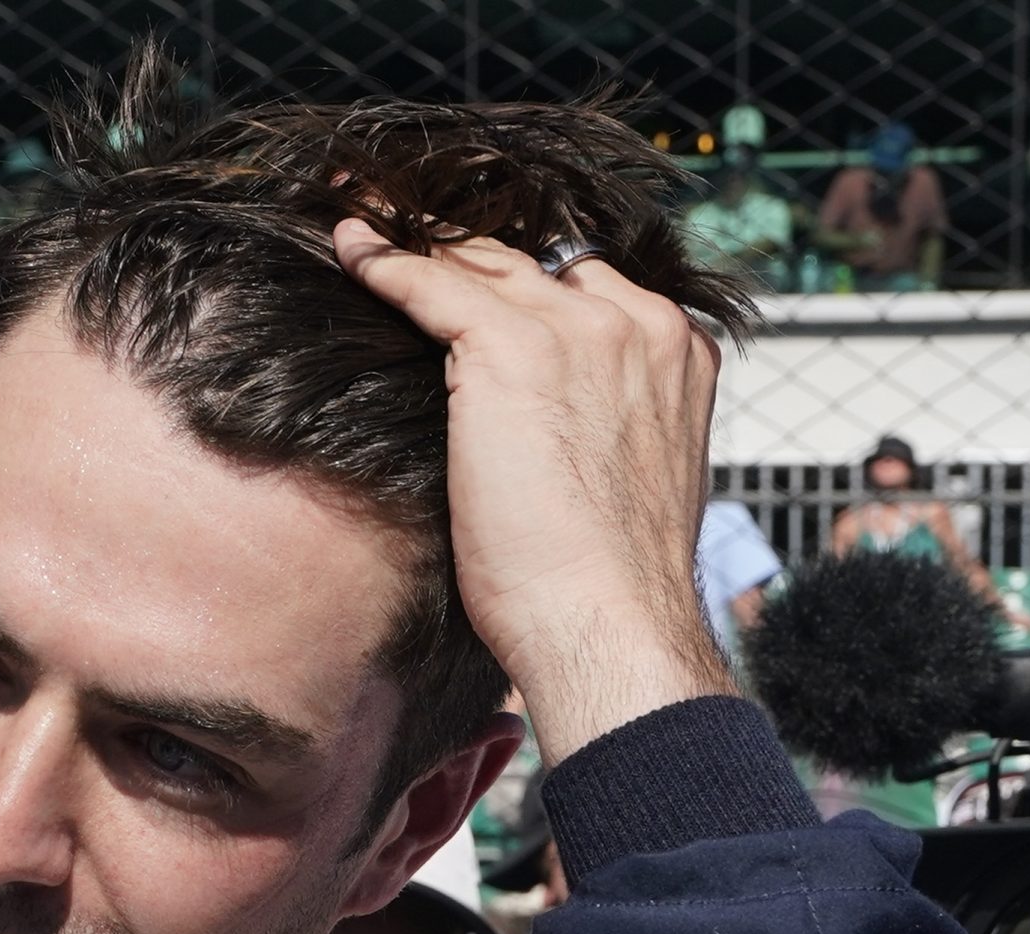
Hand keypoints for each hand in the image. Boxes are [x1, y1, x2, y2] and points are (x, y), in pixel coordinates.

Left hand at [333, 222, 735, 758]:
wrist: (608, 618)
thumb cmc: (606, 581)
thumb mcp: (621, 479)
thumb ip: (600, 424)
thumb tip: (546, 428)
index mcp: (676, 353)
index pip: (586, 285)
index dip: (522, 277)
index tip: (476, 270)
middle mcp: (638, 324)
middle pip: (534, 260)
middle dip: (467, 243)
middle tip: (408, 221)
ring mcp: (580, 329)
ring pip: (482, 262)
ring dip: (419, 238)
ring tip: (367, 217)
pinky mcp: (514, 349)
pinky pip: (433, 285)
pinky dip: (386, 263)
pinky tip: (352, 247)